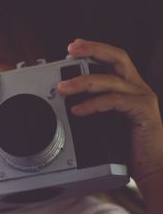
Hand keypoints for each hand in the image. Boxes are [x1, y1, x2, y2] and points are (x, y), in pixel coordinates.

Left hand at [57, 39, 162, 184]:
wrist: (151, 167)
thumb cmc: (127, 145)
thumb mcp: (107, 119)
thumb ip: (94, 105)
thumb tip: (67, 99)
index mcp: (129, 87)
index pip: (113, 59)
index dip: (95, 49)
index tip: (75, 45)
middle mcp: (138, 88)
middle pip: (118, 57)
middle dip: (93, 49)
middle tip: (72, 49)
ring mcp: (143, 98)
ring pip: (110, 80)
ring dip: (82, 82)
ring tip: (63, 88)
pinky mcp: (144, 112)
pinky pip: (114, 101)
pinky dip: (93, 104)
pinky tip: (77, 109)